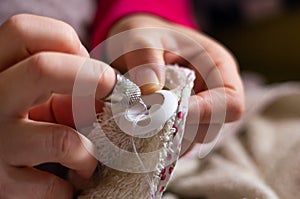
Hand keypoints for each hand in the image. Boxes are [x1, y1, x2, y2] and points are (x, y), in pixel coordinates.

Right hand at [0, 14, 114, 197]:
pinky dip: (74, 182)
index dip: (66, 41)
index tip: (88, 61)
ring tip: (89, 157)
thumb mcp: (36, 94)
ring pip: (61, 139)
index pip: (23, 32)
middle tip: (113, 90)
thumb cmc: (27, 121)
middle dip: (93, 78)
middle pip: (42, 69)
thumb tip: (106, 91)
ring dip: (89, 151)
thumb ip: (63, 83)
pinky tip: (75, 178)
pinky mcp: (0, 182)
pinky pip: (53, 185)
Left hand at [107, 14, 243, 145]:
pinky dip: (163, 139)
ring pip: (195, 138)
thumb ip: (145, 56)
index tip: (169, 112)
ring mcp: (200, 108)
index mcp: (218, 66)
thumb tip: (150, 89)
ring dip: (170, 136)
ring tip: (144, 120)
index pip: (231, 102)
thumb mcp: (141, 37)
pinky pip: (180, 140)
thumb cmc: (146, 37)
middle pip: (213, 126)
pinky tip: (145, 127)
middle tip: (150, 118)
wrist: (137, 46)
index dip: (204, 113)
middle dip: (182, 127)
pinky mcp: (184, 119)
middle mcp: (215, 91)